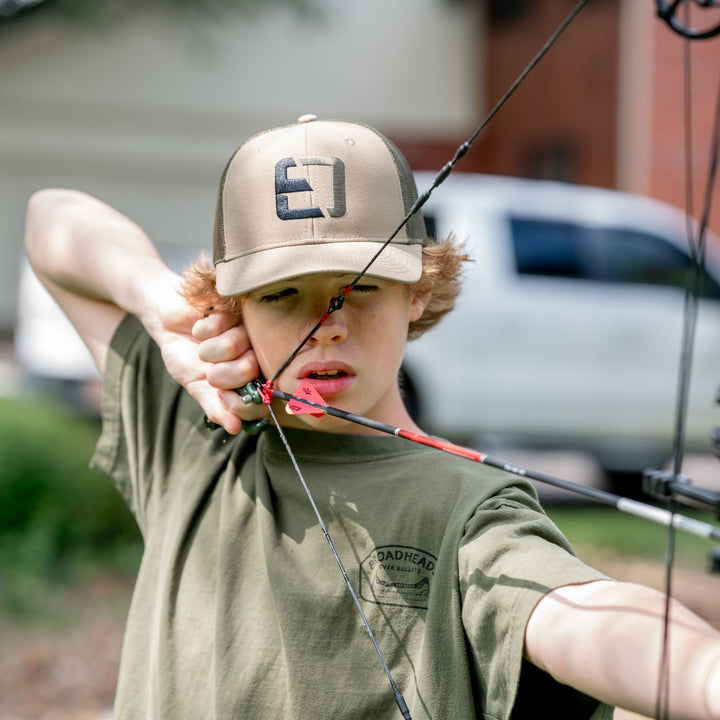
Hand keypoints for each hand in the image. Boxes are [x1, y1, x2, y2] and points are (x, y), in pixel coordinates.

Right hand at [142, 277, 259, 434]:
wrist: (169, 321)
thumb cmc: (185, 354)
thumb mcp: (196, 386)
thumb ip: (216, 407)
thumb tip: (235, 429)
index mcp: (251, 378)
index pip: (261, 398)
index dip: (240, 402)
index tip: (220, 396)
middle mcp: (257, 354)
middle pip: (248, 371)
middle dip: (217, 371)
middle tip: (208, 364)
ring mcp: (250, 329)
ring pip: (232, 346)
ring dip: (207, 347)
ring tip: (204, 341)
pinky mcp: (240, 306)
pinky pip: (219, 324)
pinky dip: (203, 327)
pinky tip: (203, 323)